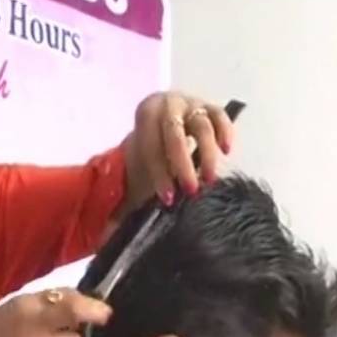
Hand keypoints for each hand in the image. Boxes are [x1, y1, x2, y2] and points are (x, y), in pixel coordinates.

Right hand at [0, 288, 111, 336]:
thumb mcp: (12, 309)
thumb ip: (42, 302)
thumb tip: (78, 297)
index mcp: (25, 304)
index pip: (66, 295)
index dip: (90, 301)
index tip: (102, 307)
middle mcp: (31, 323)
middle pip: (76, 314)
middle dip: (95, 315)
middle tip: (101, 320)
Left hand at [126, 92, 234, 206]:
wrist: (164, 121)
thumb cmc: (151, 149)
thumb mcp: (138, 165)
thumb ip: (126, 196)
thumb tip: (110, 233)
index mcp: (145, 113)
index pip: (150, 145)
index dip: (158, 173)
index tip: (168, 198)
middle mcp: (167, 104)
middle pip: (174, 133)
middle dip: (182, 164)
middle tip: (192, 190)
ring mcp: (191, 103)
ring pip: (202, 126)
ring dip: (207, 154)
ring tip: (210, 179)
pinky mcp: (210, 106)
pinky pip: (219, 116)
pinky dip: (225, 132)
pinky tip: (226, 151)